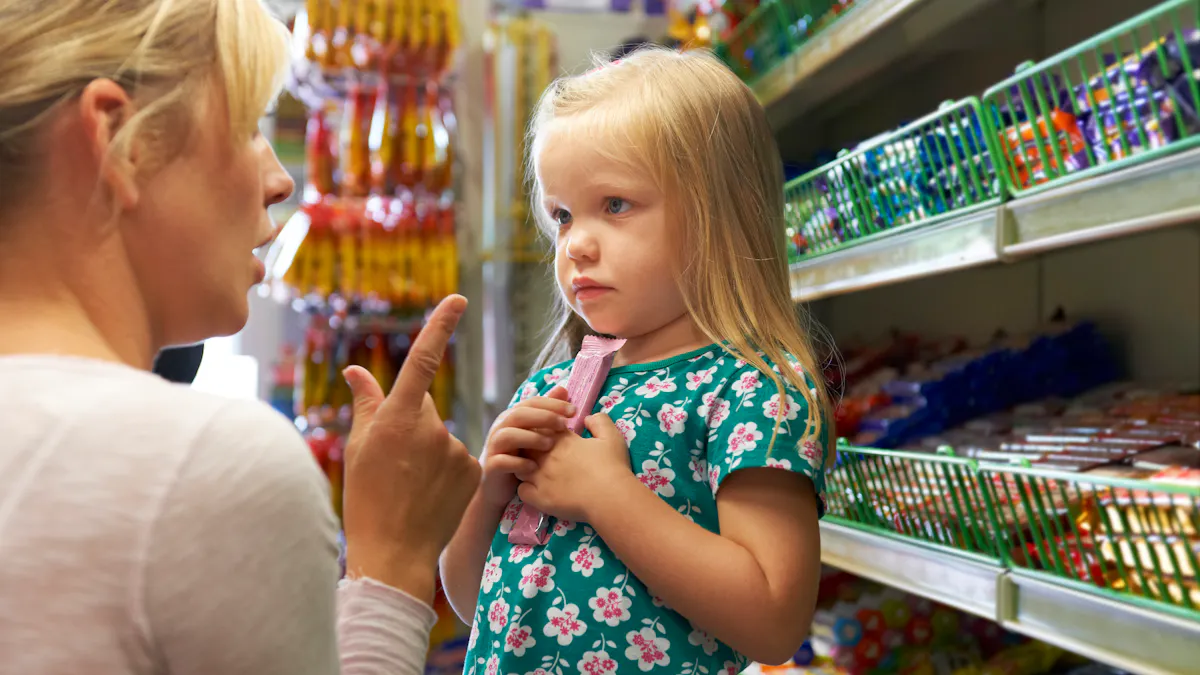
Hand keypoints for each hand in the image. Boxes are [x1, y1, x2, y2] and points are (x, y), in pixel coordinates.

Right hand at [341, 295, 479, 603]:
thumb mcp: (357, 448)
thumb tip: (355, 369)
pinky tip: (431, 497)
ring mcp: (456, 450)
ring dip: (427, 453)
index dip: (441, 326)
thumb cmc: (366, 500)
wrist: (394, 553)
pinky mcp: (474, 470)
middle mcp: (431, 428)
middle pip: (423, 408)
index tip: (458, 299)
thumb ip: (365, 404)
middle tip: (393, 463)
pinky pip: (459, 460)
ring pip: (441, 437)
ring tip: (410, 487)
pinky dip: (446, 473)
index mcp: (397, 418)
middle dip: (410, 425)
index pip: (422, 360)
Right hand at [480, 386, 574, 509]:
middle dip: (544, 417)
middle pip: (520, 414)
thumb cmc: (522, 456)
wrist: (500, 487)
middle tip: (564, 425)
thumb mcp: (536, 432)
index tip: (574, 411)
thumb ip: (547, 411)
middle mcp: (501, 427)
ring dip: (531, 438)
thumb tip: (563, 389)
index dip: (553, 404)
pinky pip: (502, 461)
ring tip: (550, 445)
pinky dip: (519, 463)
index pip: (533, 402)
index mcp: (513, 416)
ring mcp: (494, 446)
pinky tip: (534, 468)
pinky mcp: (491, 466)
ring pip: (508, 435)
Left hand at [517, 414, 635, 522]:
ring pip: (520, 467)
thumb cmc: (612, 466)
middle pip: (526, 445)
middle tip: (542, 455)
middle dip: (530, 448)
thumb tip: (588, 417)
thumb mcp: (612, 437)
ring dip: (525, 467)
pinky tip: (535, 491)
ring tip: (537, 473)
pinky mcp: (539, 498)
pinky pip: (521, 491)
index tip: (551, 439)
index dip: (543, 432)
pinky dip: (526, 490)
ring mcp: (540, 477)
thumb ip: (599, 421)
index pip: (542, 428)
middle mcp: (546, 456)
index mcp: (562, 441)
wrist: (610, 497)